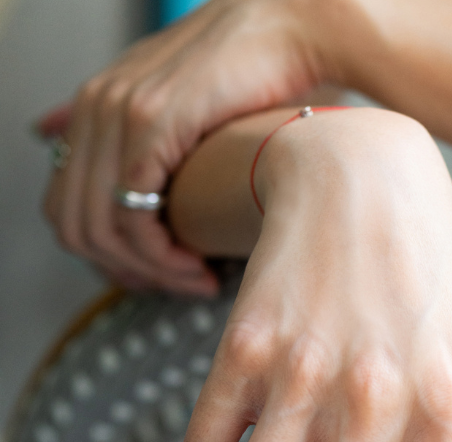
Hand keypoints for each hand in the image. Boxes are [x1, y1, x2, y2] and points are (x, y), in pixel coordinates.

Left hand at [39, 0, 351, 294]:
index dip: (105, 259)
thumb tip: (43, 127)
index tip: (157, 276)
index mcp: (93, 106)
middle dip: (126, 273)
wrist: (290, 27)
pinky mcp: (150, 123)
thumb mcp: (174, 98)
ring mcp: (116, 112)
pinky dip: (161, 257)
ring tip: (195, 281)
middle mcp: (93, 107)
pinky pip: (131, 215)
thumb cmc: (253, 73)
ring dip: (149, 272)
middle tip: (177, 286)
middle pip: (74, 226)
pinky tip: (198, 267)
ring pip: (100, 229)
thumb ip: (111, 116)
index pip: (63, 207)